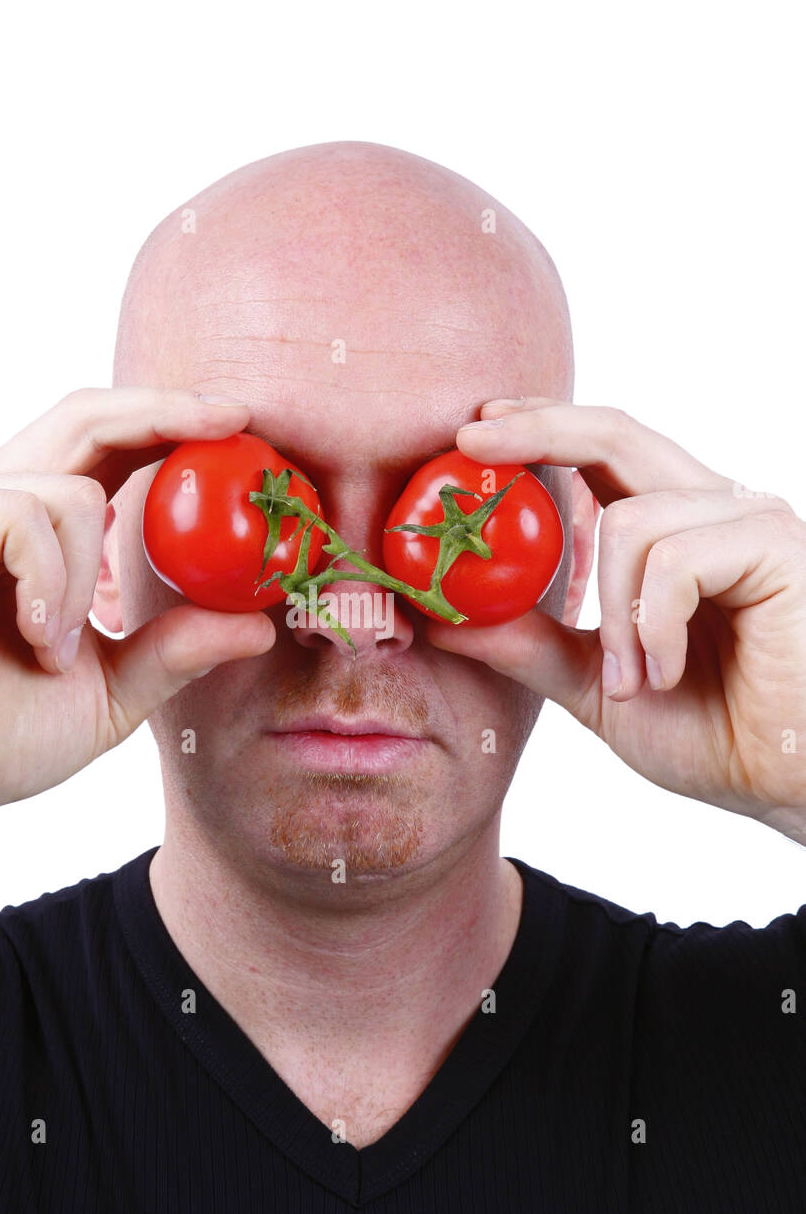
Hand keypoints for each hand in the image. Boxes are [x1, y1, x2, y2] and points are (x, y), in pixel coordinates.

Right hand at [0, 388, 274, 857]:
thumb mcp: (108, 694)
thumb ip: (174, 651)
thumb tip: (257, 625)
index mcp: (27, 536)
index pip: (102, 452)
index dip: (167, 427)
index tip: (238, 427)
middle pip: (83, 417)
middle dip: (165, 410)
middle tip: (236, 418)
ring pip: (72, 491)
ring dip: (89, 579)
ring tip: (56, 649)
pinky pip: (25, 518)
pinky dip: (49, 584)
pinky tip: (33, 639)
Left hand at [430, 398, 805, 841]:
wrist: (788, 784)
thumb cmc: (716, 735)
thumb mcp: (597, 686)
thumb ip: (530, 646)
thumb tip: (442, 620)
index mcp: (674, 530)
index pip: (600, 450)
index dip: (537, 429)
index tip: (472, 431)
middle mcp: (713, 510)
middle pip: (617, 432)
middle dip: (536, 429)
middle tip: (470, 439)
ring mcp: (748, 522)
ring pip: (630, 520)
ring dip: (611, 613)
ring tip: (632, 679)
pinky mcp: (775, 546)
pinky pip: (674, 559)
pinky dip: (653, 625)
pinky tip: (668, 671)